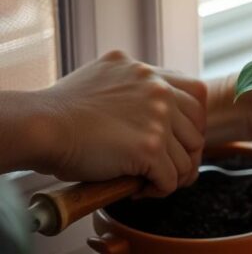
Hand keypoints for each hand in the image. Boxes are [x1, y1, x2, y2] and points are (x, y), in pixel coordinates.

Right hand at [30, 51, 206, 196]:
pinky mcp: (150, 148)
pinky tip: (140, 190)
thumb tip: (144, 109)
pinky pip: (171, 178)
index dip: (192, 122)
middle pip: (197, 129)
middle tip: (167, 167)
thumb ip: (132, 86)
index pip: (197, 94)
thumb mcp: (105, 78)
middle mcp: (159, 90)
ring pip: (187, 157)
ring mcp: (158, 118)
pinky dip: (160, 190)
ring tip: (153, 182)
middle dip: (186, 152)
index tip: (175, 138)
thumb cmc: (61, 110)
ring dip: (174, 174)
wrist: (42, 125)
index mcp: (149, 73)